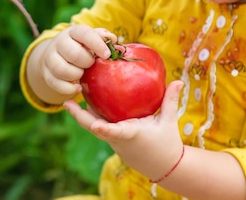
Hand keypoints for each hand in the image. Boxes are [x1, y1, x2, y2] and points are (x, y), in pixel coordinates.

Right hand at [38, 25, 116, 96]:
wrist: (57, 55)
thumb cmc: (82, 47)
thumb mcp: (91, 39)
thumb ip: (103, 38)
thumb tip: (113, 39)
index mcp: (73, 32)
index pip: (84, 34)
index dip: (97, 44)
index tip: (107, 55)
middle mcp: (59, 42)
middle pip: (74, 53)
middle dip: (86, 62)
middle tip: (91, 64)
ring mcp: (50, 57)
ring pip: (62, 69)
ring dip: (76, 75)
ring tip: (82, 75)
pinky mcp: (46, 73)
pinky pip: (55, 84)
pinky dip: (69, 89)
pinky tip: (78, 87)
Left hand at [63, 80, 184, 180]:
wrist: (163, 165)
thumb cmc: (166, 142)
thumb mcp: (169, 121)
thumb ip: (171, 100)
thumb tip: (179, 80)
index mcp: (131, 135)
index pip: (116, 132)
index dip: (104, 129)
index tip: (94, 125)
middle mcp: (118, 139)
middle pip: (95, 129)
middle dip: (79, 116)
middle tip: (67, 102)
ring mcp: (113, 141)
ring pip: (94, 127)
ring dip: (82, 114)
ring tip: (70, 97)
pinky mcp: (112, 140)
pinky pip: (99, 127)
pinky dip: (91, 116)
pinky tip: (85, 101)